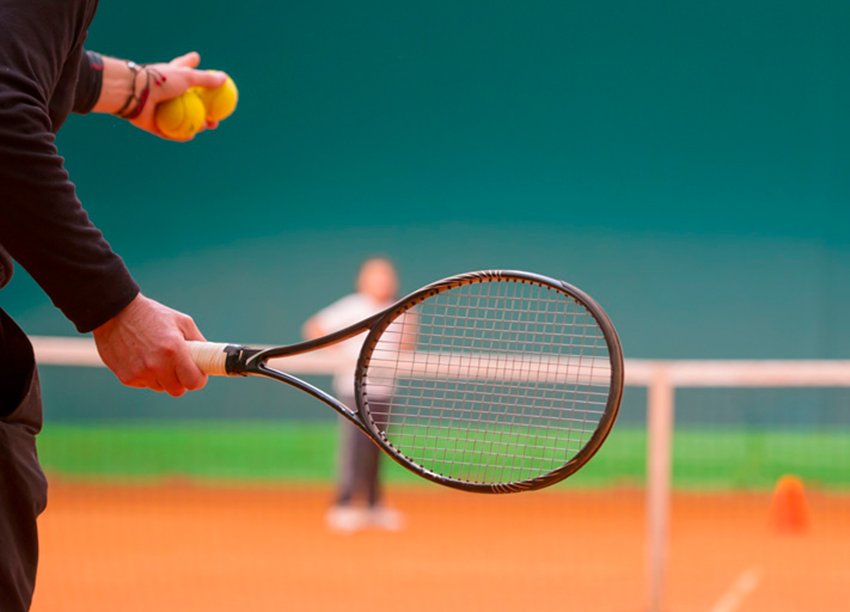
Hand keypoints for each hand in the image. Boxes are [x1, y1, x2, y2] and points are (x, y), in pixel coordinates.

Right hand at [93, 294, 207, 395]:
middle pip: (178, 390)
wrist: (115, 312)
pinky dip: (146, 376)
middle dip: (181, 380)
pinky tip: (142, 358)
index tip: (197, 373)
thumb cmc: (152, 315)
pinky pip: (144, 384)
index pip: (193, 382)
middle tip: (178, 367)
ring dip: (162, 378)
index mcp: (174, 350)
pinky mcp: (126, 377)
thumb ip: (198, 341)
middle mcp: (157, 365)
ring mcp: (140, 373)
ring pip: (160, 387)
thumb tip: (209, 356)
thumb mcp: (181, 321)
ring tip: (157, 357)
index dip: (198, 379)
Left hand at [130, 52, 226, 139]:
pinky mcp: (152, 123)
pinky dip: (179, 135)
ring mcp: (159, 109)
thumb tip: (224, 79)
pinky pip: (168, 131)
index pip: (184, 69)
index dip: (193, 66)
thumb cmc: (158, 79)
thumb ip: (205, 79)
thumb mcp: (186, 76)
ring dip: (195, 124)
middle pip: (187, 101)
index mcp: (170, 77)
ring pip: (181, 119)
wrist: (133, 93)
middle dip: (202, 109)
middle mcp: (165, 92)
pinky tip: (190, 136)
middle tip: (214, 116)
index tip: (201, 64)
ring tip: (207, 126)